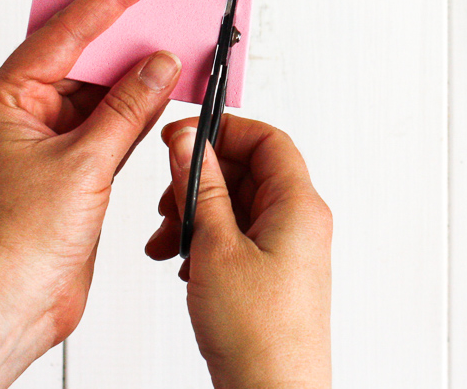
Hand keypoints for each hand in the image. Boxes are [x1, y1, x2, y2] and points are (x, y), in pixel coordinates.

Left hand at [0, 0, 181, 356]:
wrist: (9, 305)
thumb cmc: (16, 243)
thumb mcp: (83, 165)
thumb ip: (127, 109)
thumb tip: (159, 64)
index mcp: (5, 97)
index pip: (66, 31)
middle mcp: (23, 112)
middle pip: (84, 54)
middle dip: (126, 30)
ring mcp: (47, 139)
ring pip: (102, 90)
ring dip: (137, 75)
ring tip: (177, 42)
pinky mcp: (71, 166)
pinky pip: (110, 123)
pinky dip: (138, 112)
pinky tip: (166, 94)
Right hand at [146, 115, 332, 388]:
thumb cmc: (258, 334)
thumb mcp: (215, 248)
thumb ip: (201, 189)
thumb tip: (189, 142)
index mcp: (299, 205)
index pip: (267, 140)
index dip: (223, 130)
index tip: (182, 138)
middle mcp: (300, 223)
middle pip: (248, 172)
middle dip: (200, 180)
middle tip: (167, 199)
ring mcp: (288, 251)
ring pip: (237, 207)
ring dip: (196, 215)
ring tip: (167, 242)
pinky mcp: (273, 276)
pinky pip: (237, 238)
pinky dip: (205, 243)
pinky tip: (181, 265)